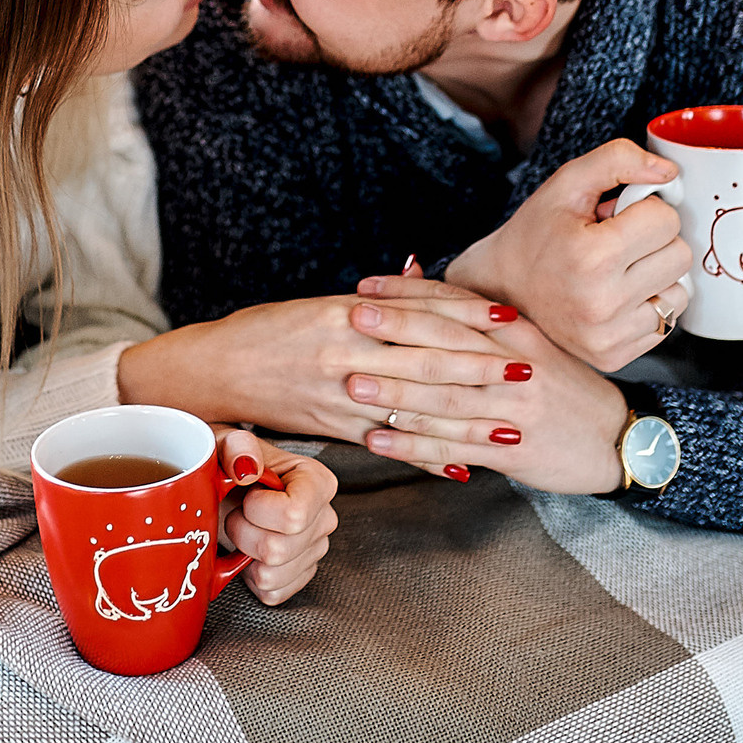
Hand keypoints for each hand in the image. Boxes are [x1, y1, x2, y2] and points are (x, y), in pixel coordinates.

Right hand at [116, 295, 530, 440]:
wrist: (214, 371)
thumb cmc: (268, 331)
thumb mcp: (320, 306)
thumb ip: (373, 301)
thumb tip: (418, 275)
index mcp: (346, 316)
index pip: (419, 314)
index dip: (468, 318)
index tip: (510, 321)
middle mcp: (346, 355)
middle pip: (426, 362)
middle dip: (481, 370)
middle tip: (528, 372)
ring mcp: (340, 397)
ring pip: (413, 410)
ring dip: (465, 421)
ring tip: (510, 427)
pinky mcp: (332, 430)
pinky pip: (387, 445)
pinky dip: (425, 457)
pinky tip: (459, 467)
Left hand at [212, 428, 338, 604]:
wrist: (224, 489)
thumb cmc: (230, 466)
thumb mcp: (226, 446)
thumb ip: (236, 447)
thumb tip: (247, 465)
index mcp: (318, 482)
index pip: (294, 515)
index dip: (258, 510)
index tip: (247, 494)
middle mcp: (324, 518)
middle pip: (278, 549)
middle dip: (243, 532)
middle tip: (237, 512)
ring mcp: (314, 551)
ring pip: (272, 575)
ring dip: (245, 555)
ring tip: (242, 530)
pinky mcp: (299, 576)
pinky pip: (271, 593)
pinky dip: (248, 577)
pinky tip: (247, 551)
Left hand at [343, 279, 630, 494]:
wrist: (619, 438)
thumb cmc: (566, 389)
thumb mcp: (532, 345)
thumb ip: (483, 322)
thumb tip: (429, 285)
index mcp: (517, 334)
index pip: (456, 306)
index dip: (409, 295)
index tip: (365, 287)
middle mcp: (514, 367)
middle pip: (448, 344)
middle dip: (396, 331)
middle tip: (349, 320)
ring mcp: (512, 410)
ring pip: (446, 398)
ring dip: (396, 391)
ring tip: (352, 384)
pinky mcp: (511, 450)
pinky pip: (454, 446)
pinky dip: (413, 446)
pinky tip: (378, 441)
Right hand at [438, 137, 692, 370]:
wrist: (502, 289)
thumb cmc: (536, 233)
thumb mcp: (567, 183)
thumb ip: (617, 160)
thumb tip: (670, 173)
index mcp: (591, 256)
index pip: (666, 219)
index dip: (644, 209)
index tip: (616, 216)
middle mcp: (601, 304)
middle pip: (680, 255)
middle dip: (655, 241)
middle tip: (617, 242)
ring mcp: (608, 336)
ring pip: (680, 293)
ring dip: (657, 275)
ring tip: (618, 270)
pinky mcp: (615, 357)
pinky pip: (667, 323)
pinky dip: (648, 305)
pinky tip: (618, 296)